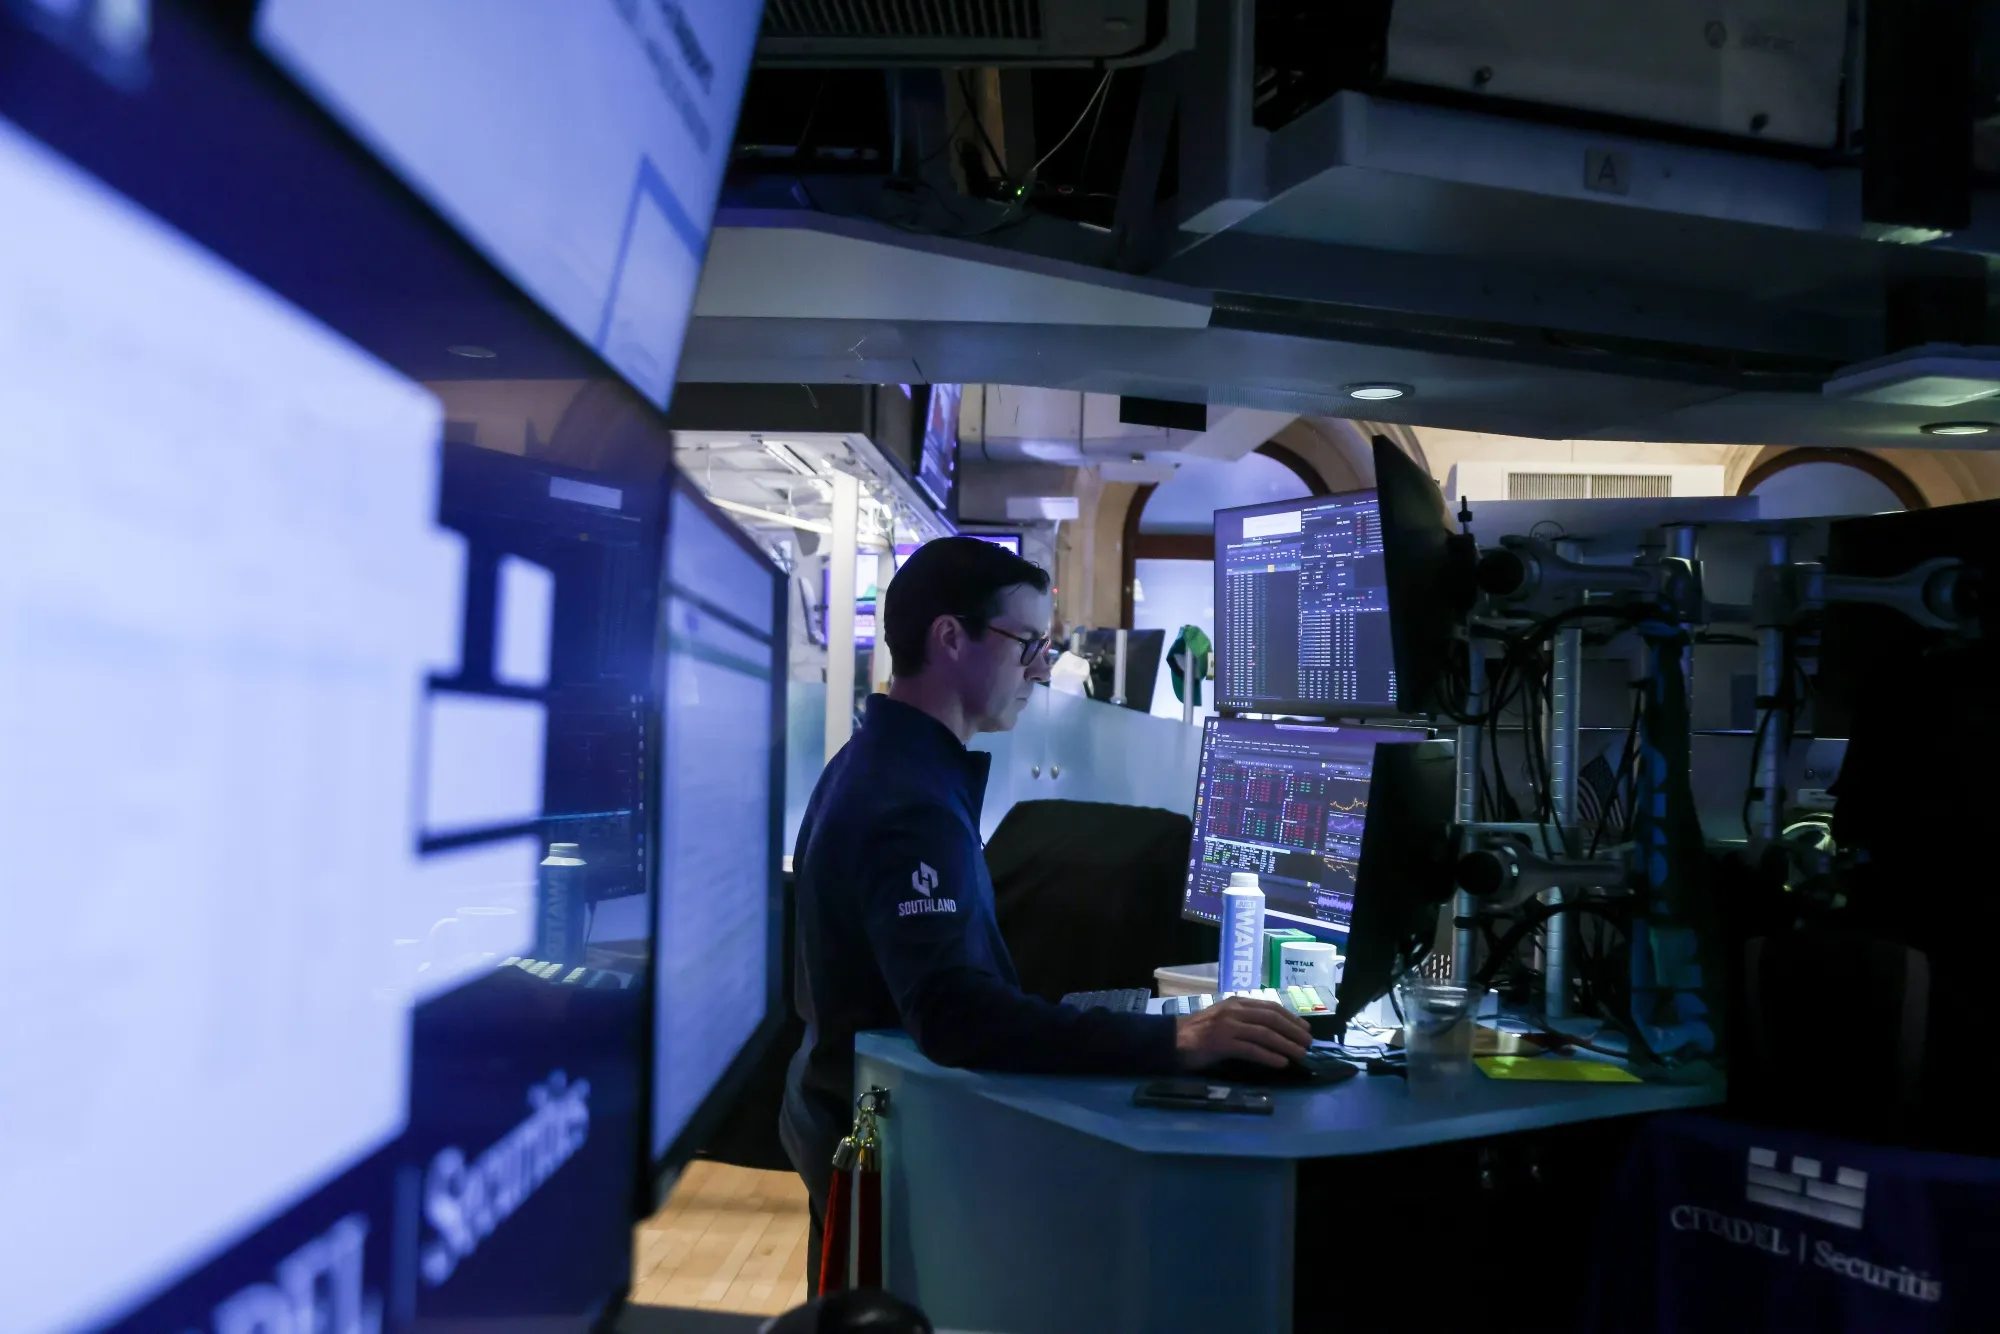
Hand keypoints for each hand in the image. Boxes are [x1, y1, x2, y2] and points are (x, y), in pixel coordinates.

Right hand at [1174, 996, 1312, 1070]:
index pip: (1270, 1007)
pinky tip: (1281, 1063)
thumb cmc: (1199, 1033)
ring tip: (1301, 1054)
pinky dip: (1269, 1056)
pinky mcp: (1222, 1043)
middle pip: (1271, 1019)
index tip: (1305, 1027)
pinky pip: (1251, 1050)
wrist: (1171, 1040)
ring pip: (1265, 1034)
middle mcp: (1234, 1011)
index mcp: (1236, 1002)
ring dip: (1286, 1045)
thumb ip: (1244, 1020)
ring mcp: (1228, 1026)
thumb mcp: (1224, 1019)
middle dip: (1293, 1030)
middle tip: (1309, 1042)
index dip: (1291, 1017)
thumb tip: (1273, 1032)